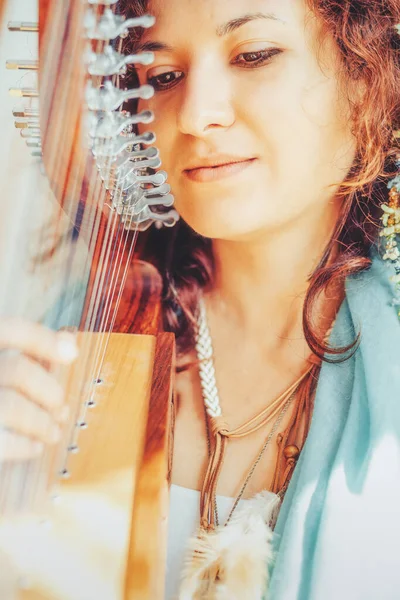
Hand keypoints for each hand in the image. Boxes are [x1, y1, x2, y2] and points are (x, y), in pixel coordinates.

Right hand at [0, 318, 77, 460]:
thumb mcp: (4, 371)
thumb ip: (29, 355)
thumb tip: (69, 343)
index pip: (9, 330)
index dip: (43, 340)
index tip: (73, 353)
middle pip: (18, 370)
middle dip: (49, 391)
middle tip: (60, 408)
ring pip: (11, 405)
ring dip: (42, 422)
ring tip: (53, 432)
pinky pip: (2, 441)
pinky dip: (25, 445)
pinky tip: (34, 447)